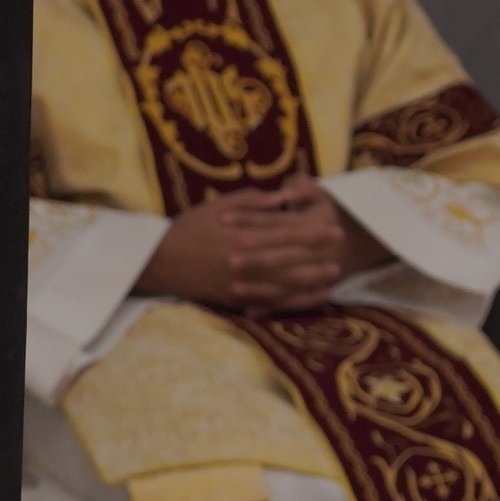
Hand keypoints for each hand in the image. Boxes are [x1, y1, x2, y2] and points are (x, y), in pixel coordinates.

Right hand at [140, 180, 350, 313]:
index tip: (334, 230)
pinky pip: (270, 303)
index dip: (312, 233)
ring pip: (284, 285)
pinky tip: (311, 298)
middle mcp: (245, 262)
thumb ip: (253, 202)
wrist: (159, 261)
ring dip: (310, 282)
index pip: (286, 234)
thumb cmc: (189, 228)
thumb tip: (284, 197)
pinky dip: (293, 302)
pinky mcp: (236, 300)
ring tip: (332, 277)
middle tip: (340, 253)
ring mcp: (241, 284)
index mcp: (242, 236)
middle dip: (317, 257)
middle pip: (289, 260)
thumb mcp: (218, 206)